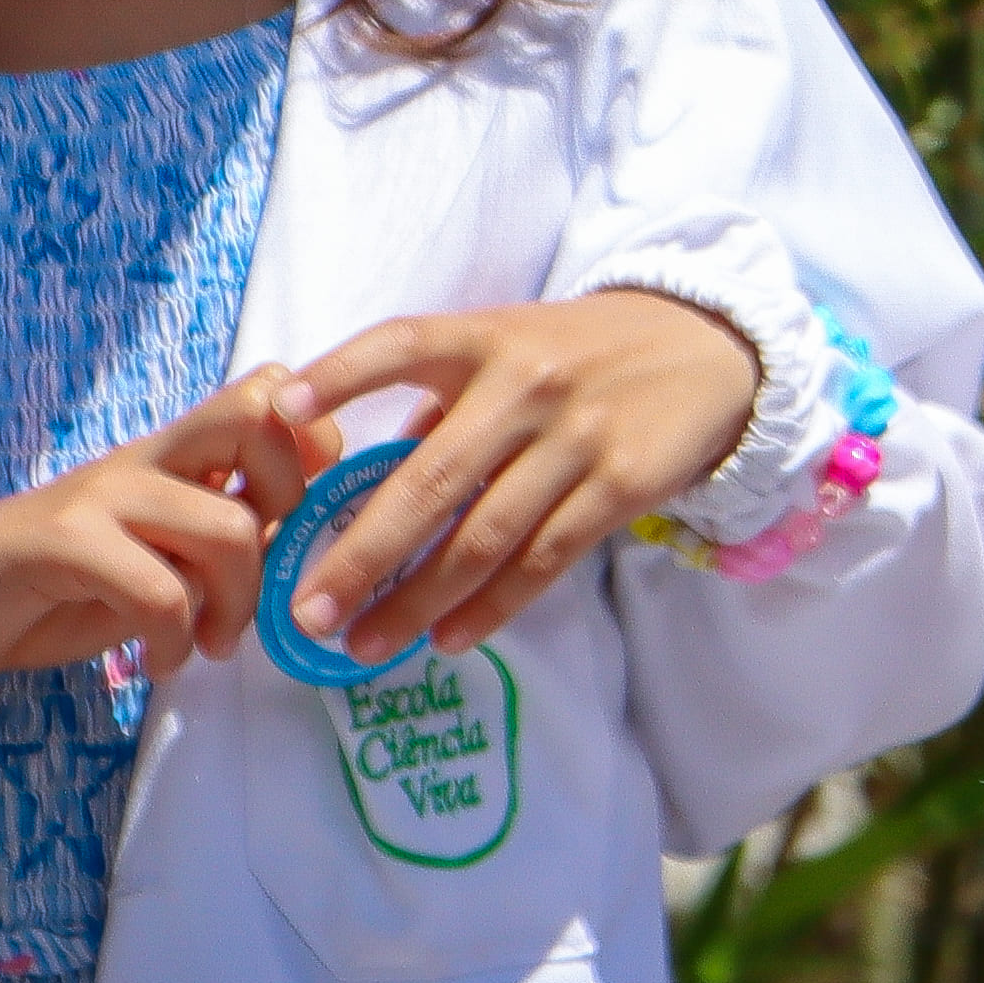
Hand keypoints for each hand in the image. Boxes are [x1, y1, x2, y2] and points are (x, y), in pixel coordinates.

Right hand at [0, 370, 323, 691]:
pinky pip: (159, 588)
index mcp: (169, 456)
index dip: (310, 450)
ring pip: (227, 525)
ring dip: (239, 604)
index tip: (297, 526)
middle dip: (294, 501)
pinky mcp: (59, 541)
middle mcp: (142, 458)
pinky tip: (157, 661)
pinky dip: (175, 639)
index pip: (268, 397)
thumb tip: (297, 557)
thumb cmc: (46, 589)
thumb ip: (213, 548)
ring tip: (211, 644)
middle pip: (259, 417)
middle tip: (270, 576)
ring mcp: (100, 494)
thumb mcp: (149, 563)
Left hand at [266, 289, 766, 662]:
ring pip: (484, 536)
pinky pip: (543, 560)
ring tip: (364, 644)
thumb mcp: (508, 348)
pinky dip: (491, 607)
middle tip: (308, 612)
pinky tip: (449, 639)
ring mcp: (576, 438)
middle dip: (363, 553)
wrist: (704, 350)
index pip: (401, 345)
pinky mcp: (619, 486)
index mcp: (485, 338)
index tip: (280, 411)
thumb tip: (360, 482)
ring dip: (418, 601)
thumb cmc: (578, 355)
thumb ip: (439, 402)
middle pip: (432, 478)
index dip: (340, 375)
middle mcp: (526, 384)